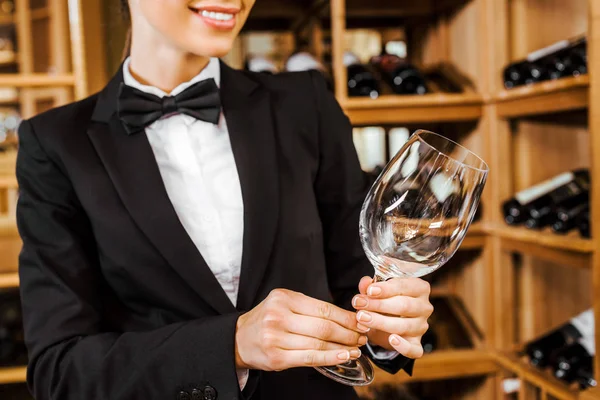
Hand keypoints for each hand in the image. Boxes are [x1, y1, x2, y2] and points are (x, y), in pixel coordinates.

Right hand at [235, 289, 369, 370]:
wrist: (239, 338)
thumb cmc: (267, 320)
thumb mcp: (284, 304)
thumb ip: (309, 308)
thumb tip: (346, 317)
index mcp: (283, 298)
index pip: (323, 308)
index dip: (346, 317)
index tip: (360, 322)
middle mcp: (278, 316)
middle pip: (323, 327)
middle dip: (348, 333)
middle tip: (361, 336)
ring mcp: (276, 338)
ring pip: (318, 344)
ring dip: (342, 347)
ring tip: (355, 348)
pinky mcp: (276, 357)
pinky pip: (309, 358)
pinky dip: (329, 358)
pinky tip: (342, 356)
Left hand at [352, 276, 432, 358]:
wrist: (387, 322)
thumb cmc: (386, 300)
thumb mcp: (378, 290)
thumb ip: (370, 286)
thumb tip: (365, 283)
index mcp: (419, 288)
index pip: (404, 286)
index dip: (386, 289)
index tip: (369, 291)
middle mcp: (424, 307)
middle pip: (404, 306)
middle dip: (379, 305)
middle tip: (359, 304)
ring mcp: (421, 326)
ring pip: (404, 326)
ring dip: (381, 322)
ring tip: (362, 318)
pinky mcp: (416, 344)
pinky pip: (413, 349)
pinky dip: (403, 346)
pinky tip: (391, 340)